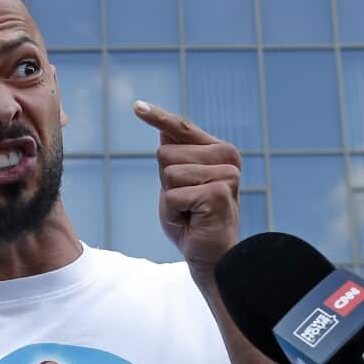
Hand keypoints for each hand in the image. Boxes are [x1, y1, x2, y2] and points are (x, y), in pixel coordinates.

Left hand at [135, 100, 240, 278]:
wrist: (212, 257)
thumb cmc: (193, 221)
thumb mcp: (178, 184)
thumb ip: (175, 156)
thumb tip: (162, 126)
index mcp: (219, 151)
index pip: (181, 127)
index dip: (158, 116)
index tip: (136, 106)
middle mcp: (227, 157)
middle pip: (165, 152)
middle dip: (166, 183)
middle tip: (187, 204)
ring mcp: (226, 174)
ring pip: (168, 173)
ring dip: (171, 199)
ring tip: (190, 212)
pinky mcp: (218, 192)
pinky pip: (173, 196)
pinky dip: (174, 213)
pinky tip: (192, 221)